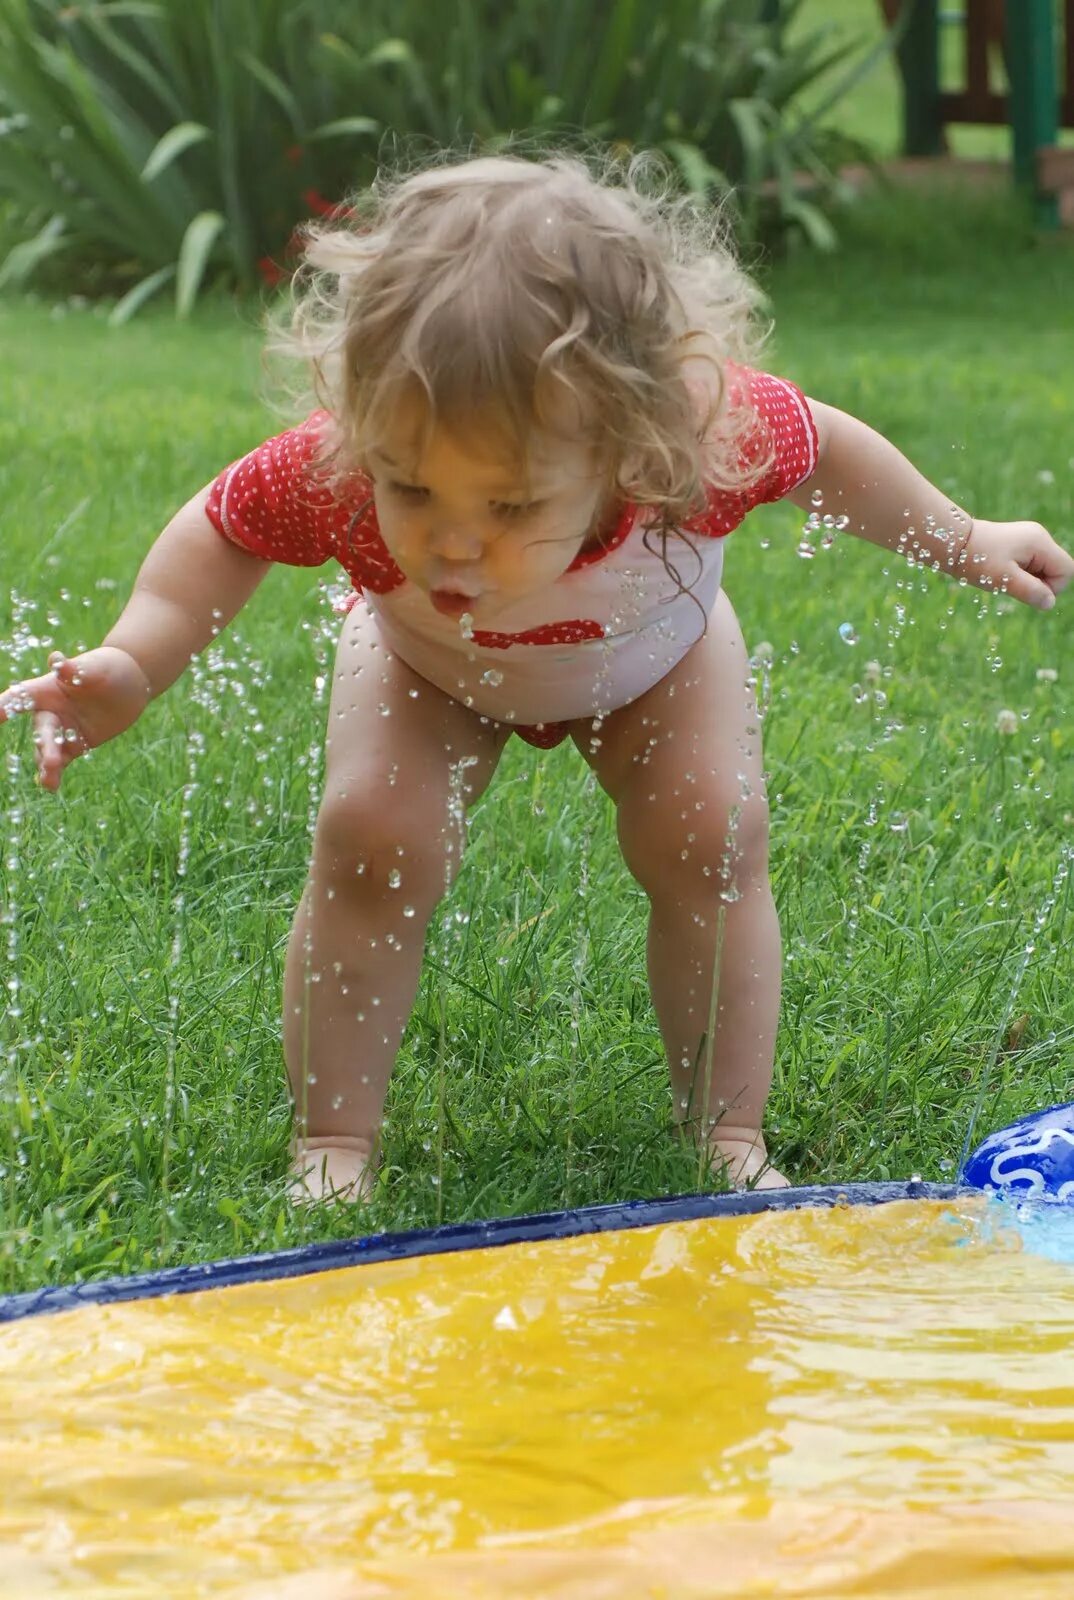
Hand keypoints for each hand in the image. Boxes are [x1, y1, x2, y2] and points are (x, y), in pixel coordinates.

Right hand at [0, 646, 150, 790]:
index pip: (20, 696)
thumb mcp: (94, 667)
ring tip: (49, 781)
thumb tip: (56, 660)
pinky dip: (55, 773)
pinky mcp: (75, 744)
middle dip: (45, 745)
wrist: (129, 684)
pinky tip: (51, 786)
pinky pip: (61, 761)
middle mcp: (50, 710)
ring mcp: (61, 729)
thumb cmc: (106, 668)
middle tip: (52, 760)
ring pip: (47, 749)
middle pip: (41, 729)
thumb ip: (74, 669)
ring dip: (46, 763)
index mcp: (47, 688)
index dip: (4, 706)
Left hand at [957, 519, 1073, 611]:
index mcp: (1040, 542)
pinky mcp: (1019, 544)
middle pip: (1056, 570)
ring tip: (1003, 576)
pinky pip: (1030, 566)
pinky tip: (1002, 572)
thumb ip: (1030, 591)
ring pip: (1042, 569)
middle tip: (1010, 583)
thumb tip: (1050, 603)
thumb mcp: (1004, 579)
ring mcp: (1029, 539)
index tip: (1026, 589)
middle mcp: (1039, 537)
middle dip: (1038, 584)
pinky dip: (1019, 574)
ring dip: (1026, 580)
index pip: (1066, 570)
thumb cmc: (977, 559)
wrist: (952, 542)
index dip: (1052, 587)